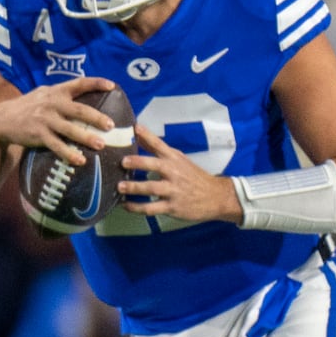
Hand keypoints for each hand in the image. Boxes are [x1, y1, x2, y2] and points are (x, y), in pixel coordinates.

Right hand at [0, 76, 118, 165]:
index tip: (112, 86)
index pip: (79, 83)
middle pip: (78, 110)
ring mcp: (45, 119)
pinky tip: (80, 160)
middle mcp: (52, 103)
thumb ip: (61, 95)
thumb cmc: (29, 108)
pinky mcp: (38, 134)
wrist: (2, 119)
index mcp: (56, 91)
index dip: (96, 83)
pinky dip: (69, 153)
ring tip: (101, 145)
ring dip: (86, 137)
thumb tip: (86, 97)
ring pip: (69, 129)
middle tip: (111, 125)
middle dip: (96, 117)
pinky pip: (57, 145)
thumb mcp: (43, 95)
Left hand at [119, 127, 242, 223]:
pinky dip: (137, 208)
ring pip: (151, 188)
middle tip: (123, 162)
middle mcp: (174, 172)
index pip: (160, 144)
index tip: (135, 128)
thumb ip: (158, 150)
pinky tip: (126, 205)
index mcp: (174, 159)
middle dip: (138, 163)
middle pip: (155, 165)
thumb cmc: (194, 177)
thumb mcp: (179, 160)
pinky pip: (152, 208)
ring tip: (119, 187)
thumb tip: (138, 134)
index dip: (147, 135)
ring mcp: (173, 190)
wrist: (216, 197)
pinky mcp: (172, 207)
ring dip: (134, 187)